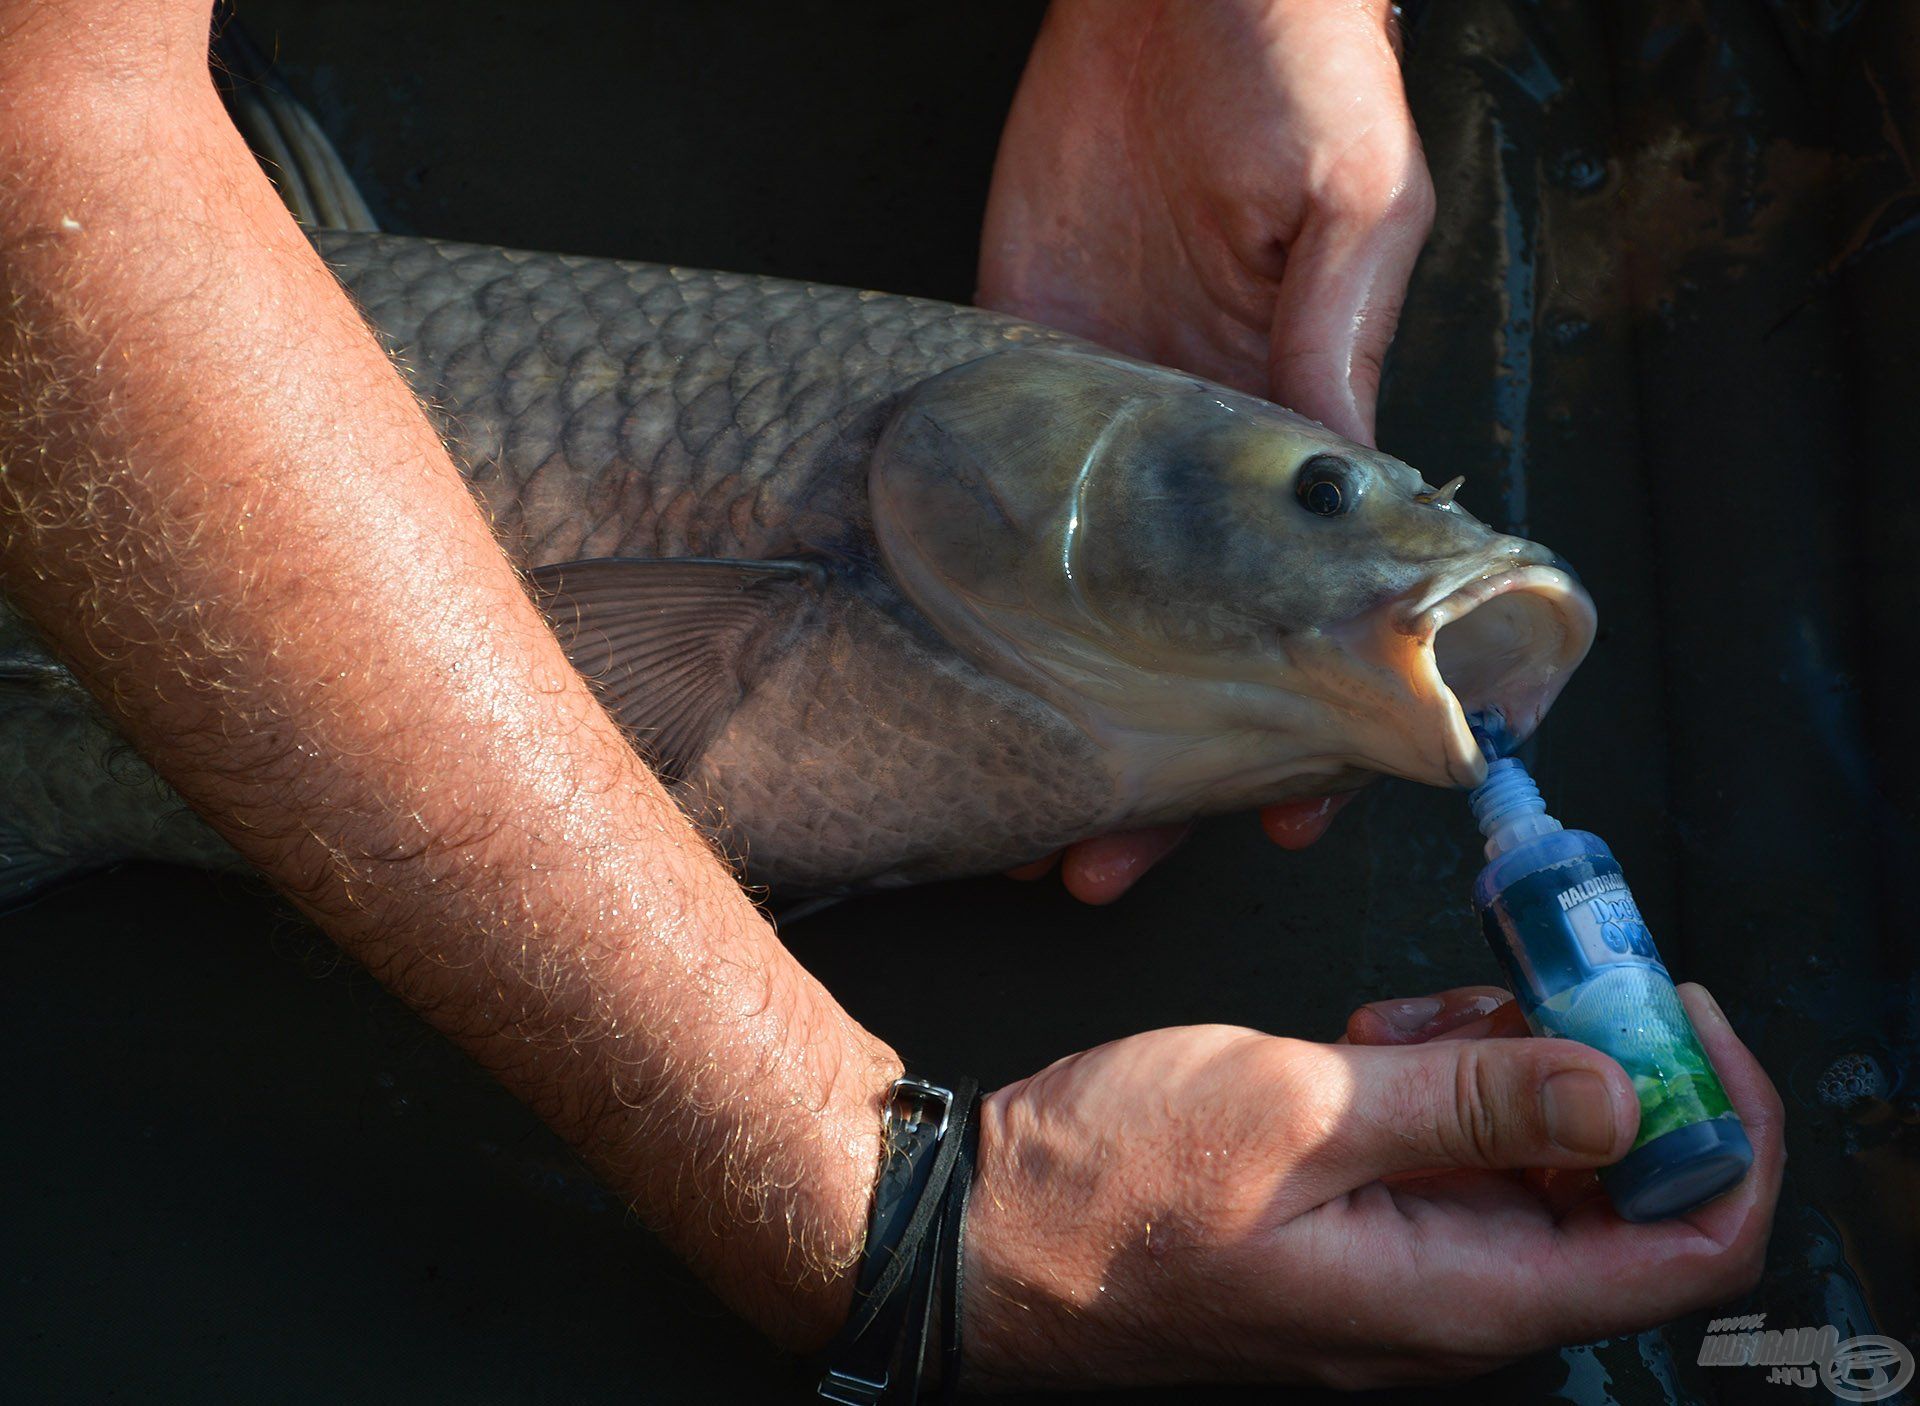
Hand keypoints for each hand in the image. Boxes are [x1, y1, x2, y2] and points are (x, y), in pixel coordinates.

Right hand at [962, 984, 1781, 1388]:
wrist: (986, 1229)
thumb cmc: (1116, 1184)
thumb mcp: (1301, 1108)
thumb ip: (1468, 1100)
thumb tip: (1626, 1094)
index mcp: (1462, 1294)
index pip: (1687, 1247)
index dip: (1724, 1127)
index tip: (1685, 1018)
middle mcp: (1449, 1300)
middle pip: (1615, 1193)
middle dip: (1605, 1067)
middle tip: (1550, 967)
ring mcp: (1398, 1268)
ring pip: (1527, 1164)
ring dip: (1509, 1065)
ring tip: (1429, 1005)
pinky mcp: (1351, 1230)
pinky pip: (1447, 1161)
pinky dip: (1440, 1083)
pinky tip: (1378, 1035)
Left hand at [982, 0, 1432, 900]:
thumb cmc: (1294, 72)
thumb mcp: (1347, 214)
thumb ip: (1334, 353)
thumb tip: (1352, 489)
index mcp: (1300, 432)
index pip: (1310, 614)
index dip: (1302, 723)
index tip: (1279, 814)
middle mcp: (1201, 463)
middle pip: (1182, 648)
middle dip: (1155, 762)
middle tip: (1106, 861)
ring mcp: (1103, 437)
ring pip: (1084, 615)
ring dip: (1059, 717)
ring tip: (1020, 812)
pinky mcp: (1016, 383)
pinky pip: (996, 513)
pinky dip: (976, 607)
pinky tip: (953, 683)